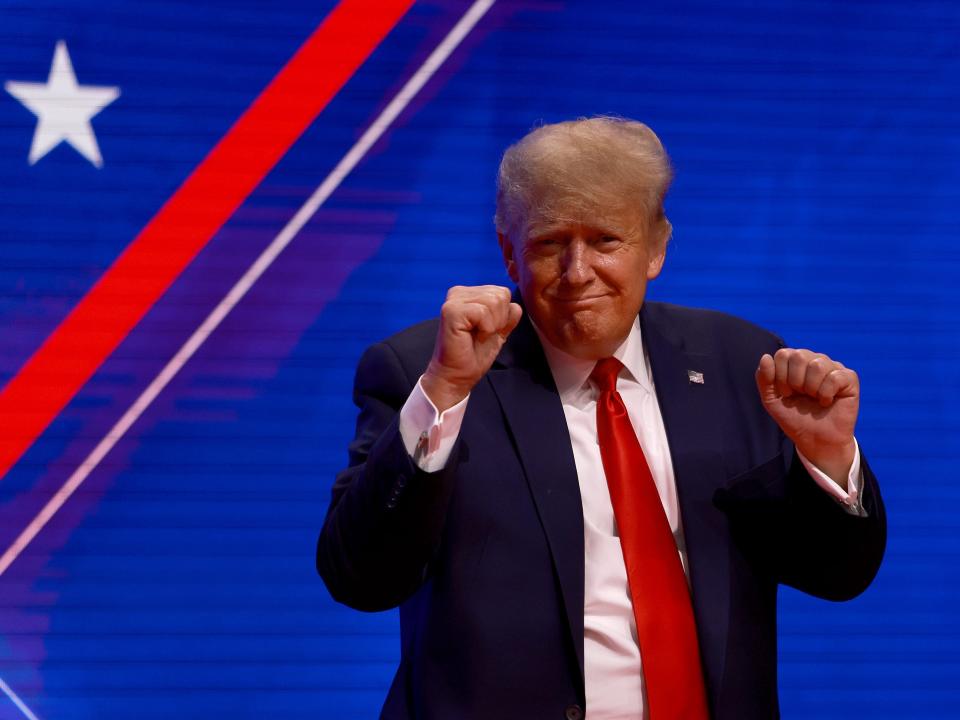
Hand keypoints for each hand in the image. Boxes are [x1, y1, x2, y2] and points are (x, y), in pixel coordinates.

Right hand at [422, 285, 522, 410]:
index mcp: (469, 294)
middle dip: (499, 319)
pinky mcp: (451, 311)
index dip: (503, 315)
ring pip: (494, 301)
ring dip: (492, 325)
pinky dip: (485, 328)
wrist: (457, 375)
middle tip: (482, 334)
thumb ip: (508, 316)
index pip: (503, 292)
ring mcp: (453, 300)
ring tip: (478, 335)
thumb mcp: (498, 331)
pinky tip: (472, 336)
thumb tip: (516, 306)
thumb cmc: (474, 355)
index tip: (487, 330)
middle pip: (501, 294)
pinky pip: (483, 311)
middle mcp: (459, 292)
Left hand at [755, 348, 858, 485]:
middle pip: (799, 356)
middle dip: (795, 382)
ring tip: (814, 398)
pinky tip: (827, 401)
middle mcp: (814, 360)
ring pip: (817, 365)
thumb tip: (766, 356)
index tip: (786, 393)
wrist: (815, 439)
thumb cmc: (794, 417)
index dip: (780, 377)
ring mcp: (833, 367)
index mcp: (795, 362)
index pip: (783, 354)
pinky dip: (826, 394)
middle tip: (801, 396)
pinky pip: (834, 376)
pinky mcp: (849, 378)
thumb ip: (764, 378)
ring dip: (811, 388)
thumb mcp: (771, 400)